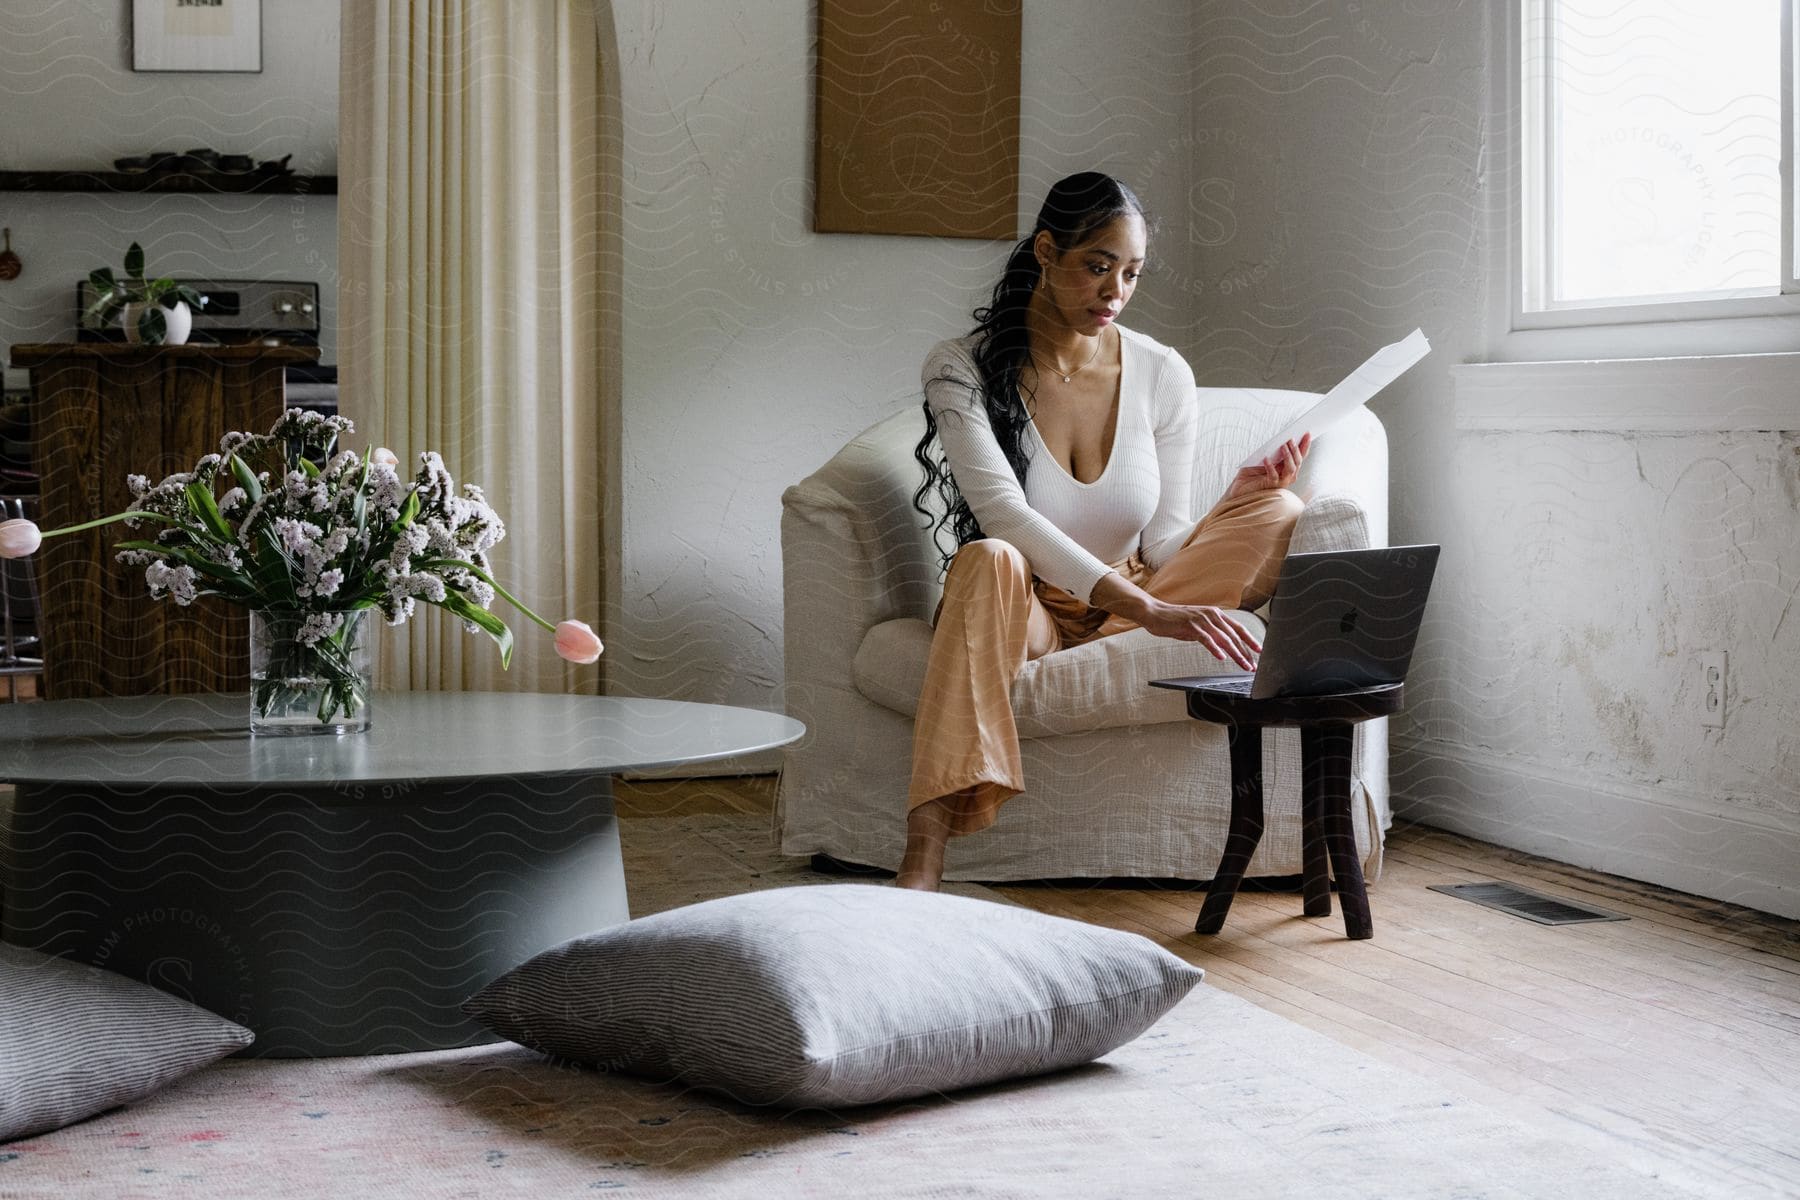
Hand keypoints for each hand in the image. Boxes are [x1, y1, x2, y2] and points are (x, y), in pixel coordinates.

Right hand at [1134, 599, 1260, 669]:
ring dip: (1235, 653)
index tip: (1260, 651)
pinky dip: (1215, 649)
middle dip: (1246, 652)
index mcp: (1216, 614)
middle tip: (1253, 665)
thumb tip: (1224, 646)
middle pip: (1234, 635)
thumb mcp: (1198, 626)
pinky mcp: (1190, 625)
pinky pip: (1206, 639)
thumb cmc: (1175, 620)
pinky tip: (1221, 657)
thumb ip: (1212, 633)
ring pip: (1224, 638)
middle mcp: (1212, 615)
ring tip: (1243, 664)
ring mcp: (1202, 619)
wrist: (1155, 613)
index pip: (1238, 628)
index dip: (1250, 640)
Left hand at [1226, 432, 1311, 499]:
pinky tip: (1266, 458)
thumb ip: (1272, 450)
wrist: (1240, 487)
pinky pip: (1273, 476)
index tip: (1307, 433)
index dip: (1305, 445)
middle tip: (1291, 438)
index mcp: (1288, 467)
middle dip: (1295, 449)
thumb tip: (1280, 438)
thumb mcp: (1263, 457)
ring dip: (1287, 456)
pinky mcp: (1270, 486)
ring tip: (1282, 446)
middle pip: (1297, 461)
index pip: (1300, 455)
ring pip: (1290, 469)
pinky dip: (1270, 466)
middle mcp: (1288, 475)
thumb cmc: (1251, 471)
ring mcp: (1281, 482)